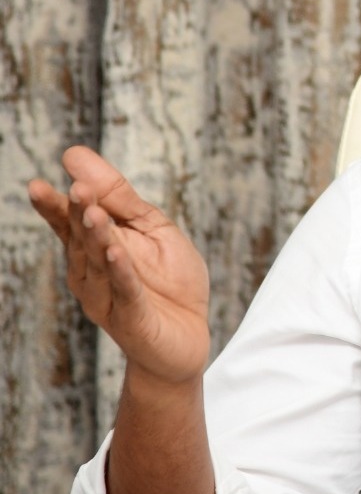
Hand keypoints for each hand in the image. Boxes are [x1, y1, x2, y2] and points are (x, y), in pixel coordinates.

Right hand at [28, 146, 210, 384]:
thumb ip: (121, 198)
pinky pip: (125, 290)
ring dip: (96, 236)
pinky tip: (116, 251)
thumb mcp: (153, 229)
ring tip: (92, 211)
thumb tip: (76, 156)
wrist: (187, 336)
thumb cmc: (168, 280)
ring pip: (99, 261)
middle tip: (77, 189)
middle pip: (81, 238)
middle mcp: (92, 271)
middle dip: (78, 213)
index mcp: (95, 247)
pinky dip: (120, 270)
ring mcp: (107, 295)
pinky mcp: (131, 316)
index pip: (68, 222)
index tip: (40, 185)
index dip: (55, 206)